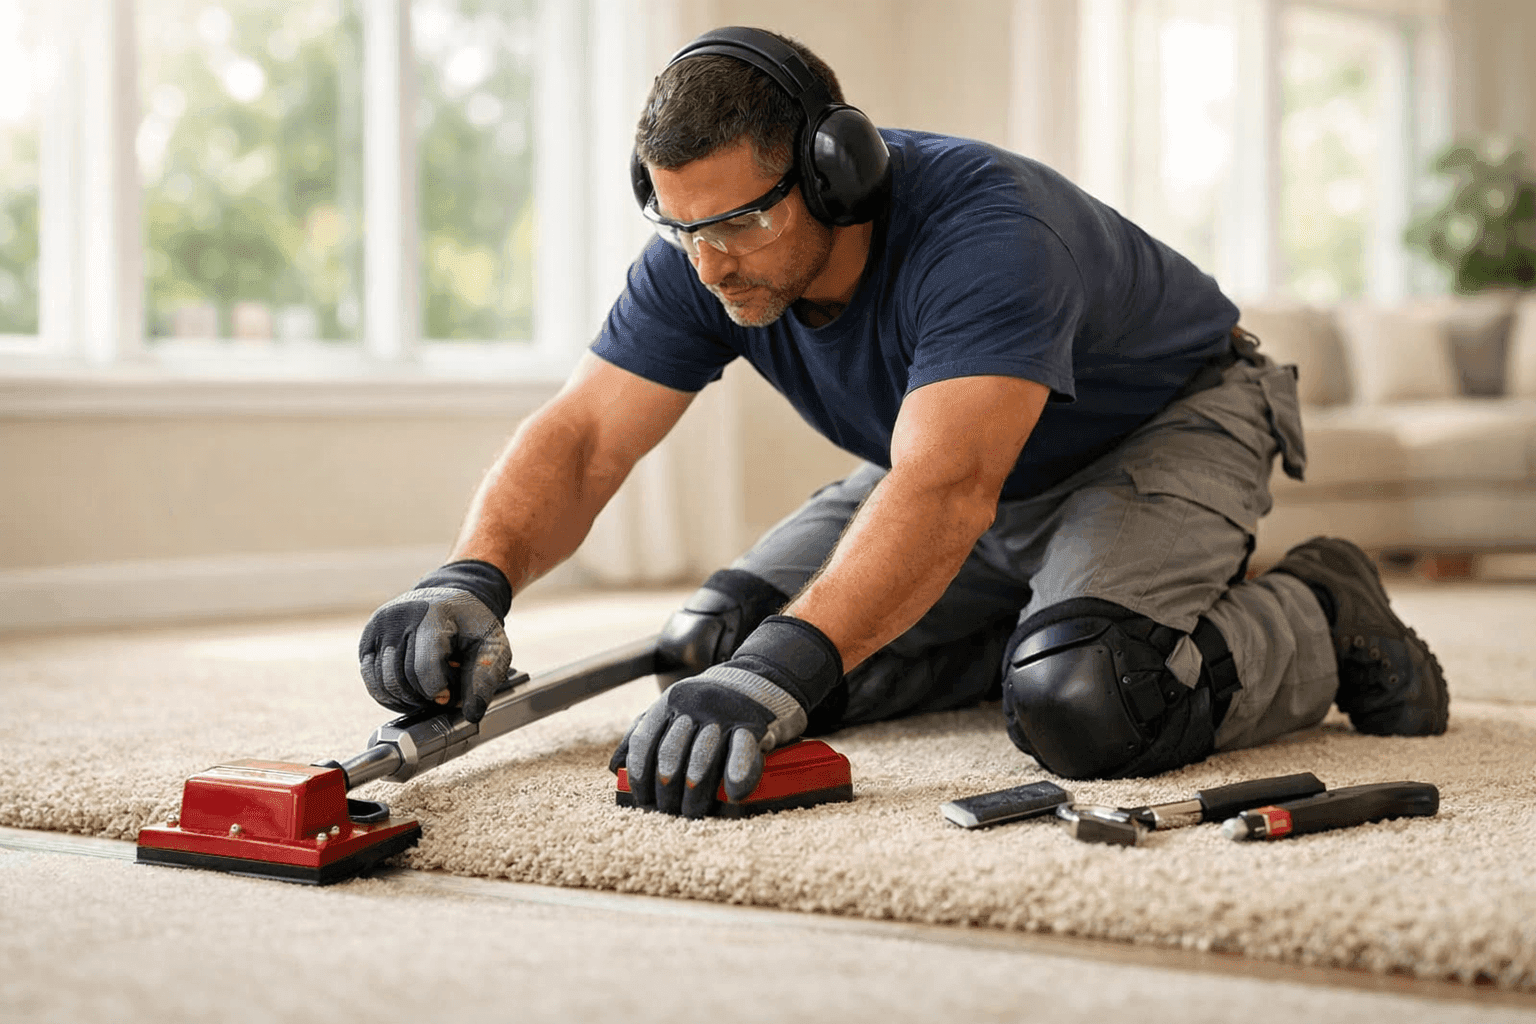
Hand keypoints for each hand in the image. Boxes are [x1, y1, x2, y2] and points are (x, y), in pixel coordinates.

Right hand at [359, 560, 513, 722]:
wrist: (449, 600)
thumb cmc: (472, 625)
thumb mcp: (493, 645)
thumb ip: (486, 678)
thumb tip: (472, 715)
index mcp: (433, 614)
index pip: (424, 665)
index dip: (437, 690)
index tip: (448, 697)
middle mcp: (399, 616)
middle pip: (402, 678)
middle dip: (423, 696)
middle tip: (441, 694)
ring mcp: (379, 627)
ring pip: (384, 683)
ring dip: (407, 699)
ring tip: (427, 692)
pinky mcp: (368, 639)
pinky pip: (371, 681)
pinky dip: (389, 696)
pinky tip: (409, 694)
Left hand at [611, 616, 841, 816]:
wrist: (763, 678)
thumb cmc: (711, 706)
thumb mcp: (675, 709)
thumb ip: (646, 732)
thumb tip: (613, 767)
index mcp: (670, 701)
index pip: (645, 740)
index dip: (640, 774)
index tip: (642, 800)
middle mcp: (694, 704)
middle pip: (671, 754)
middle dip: (666, 790)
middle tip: (668, 813)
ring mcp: (724, 712)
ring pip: (702, 755)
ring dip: (694, 790)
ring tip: (691, 812)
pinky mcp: (754, 722)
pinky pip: (742, 750)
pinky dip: (737, 774)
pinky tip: (732, 793)